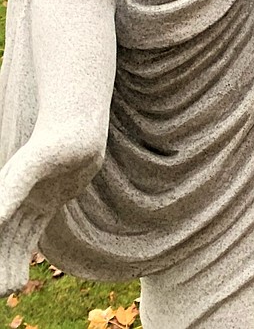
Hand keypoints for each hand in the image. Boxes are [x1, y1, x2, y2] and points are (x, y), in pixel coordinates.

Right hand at [0, 135, 98, 295]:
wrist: (79, 127)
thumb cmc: (56, 141)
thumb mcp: (34, 165)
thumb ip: (12, 190)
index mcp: (7, 194)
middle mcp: (15, 199)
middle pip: (3, 239)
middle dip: (1, 265)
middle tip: (3, 294)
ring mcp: (32, 200)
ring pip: (18, 238)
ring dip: (12, 262)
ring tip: (13, 288)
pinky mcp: (50, 200)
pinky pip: (34, 230)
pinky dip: (28, 249)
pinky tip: (24, 266)